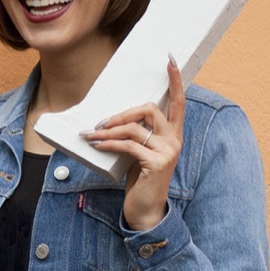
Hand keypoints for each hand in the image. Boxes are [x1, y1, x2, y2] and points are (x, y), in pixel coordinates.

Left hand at [81, 56, 184, 230]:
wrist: (145, 210)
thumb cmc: (140, 179)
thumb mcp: (139, 152)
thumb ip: (136, 134)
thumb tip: (112, 118)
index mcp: (173, 134)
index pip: (178, 102)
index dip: (175, 81)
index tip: (169, 60)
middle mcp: (175, 140)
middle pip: (151, 109)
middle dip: (123, 112)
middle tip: (102, 121)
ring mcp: (168, 151)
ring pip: (135, 127)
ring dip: (109, 129)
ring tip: (91, 134)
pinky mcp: (156, 163)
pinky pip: (128, 145)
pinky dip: (109, 143)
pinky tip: (97, 144)